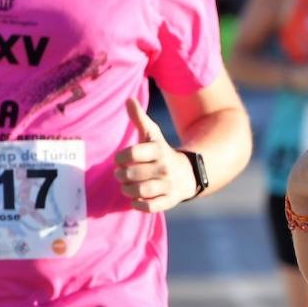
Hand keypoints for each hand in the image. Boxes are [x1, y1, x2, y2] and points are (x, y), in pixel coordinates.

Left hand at [114, 97, 194, 211]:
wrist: (188, 173)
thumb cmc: (161, 152)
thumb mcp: (152, 134)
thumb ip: (139, 118)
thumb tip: (128, 99)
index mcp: (158, 150)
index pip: (133, 153)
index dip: (120, 158)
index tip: (119, 160)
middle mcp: (164, 167)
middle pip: (133, 174)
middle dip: (121, 175)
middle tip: (120, 174)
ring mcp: (168, 185)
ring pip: (140, 191)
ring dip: (127, 190)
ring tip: (126, 187)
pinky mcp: (170, 201)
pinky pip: (150, 207)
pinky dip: (139, 205)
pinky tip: (135, 199)